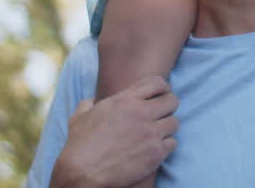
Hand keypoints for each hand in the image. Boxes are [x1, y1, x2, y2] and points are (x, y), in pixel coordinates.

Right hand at [50, 75, 178, 187]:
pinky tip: (155, 148)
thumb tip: (92, 100)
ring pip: (175, 122)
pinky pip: (173, 143)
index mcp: (125, 100)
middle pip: (172, 101)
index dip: (163, 87)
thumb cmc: (79, 145)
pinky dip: (166, 145)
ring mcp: (151, 133)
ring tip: (158, 133)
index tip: (163, 93)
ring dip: (167, 127)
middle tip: (162, 114)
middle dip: (168, 106)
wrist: (84, 172)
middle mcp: (142, 113)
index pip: (157, 83)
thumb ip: (89, 103)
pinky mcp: (156, 153)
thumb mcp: (80, 117)